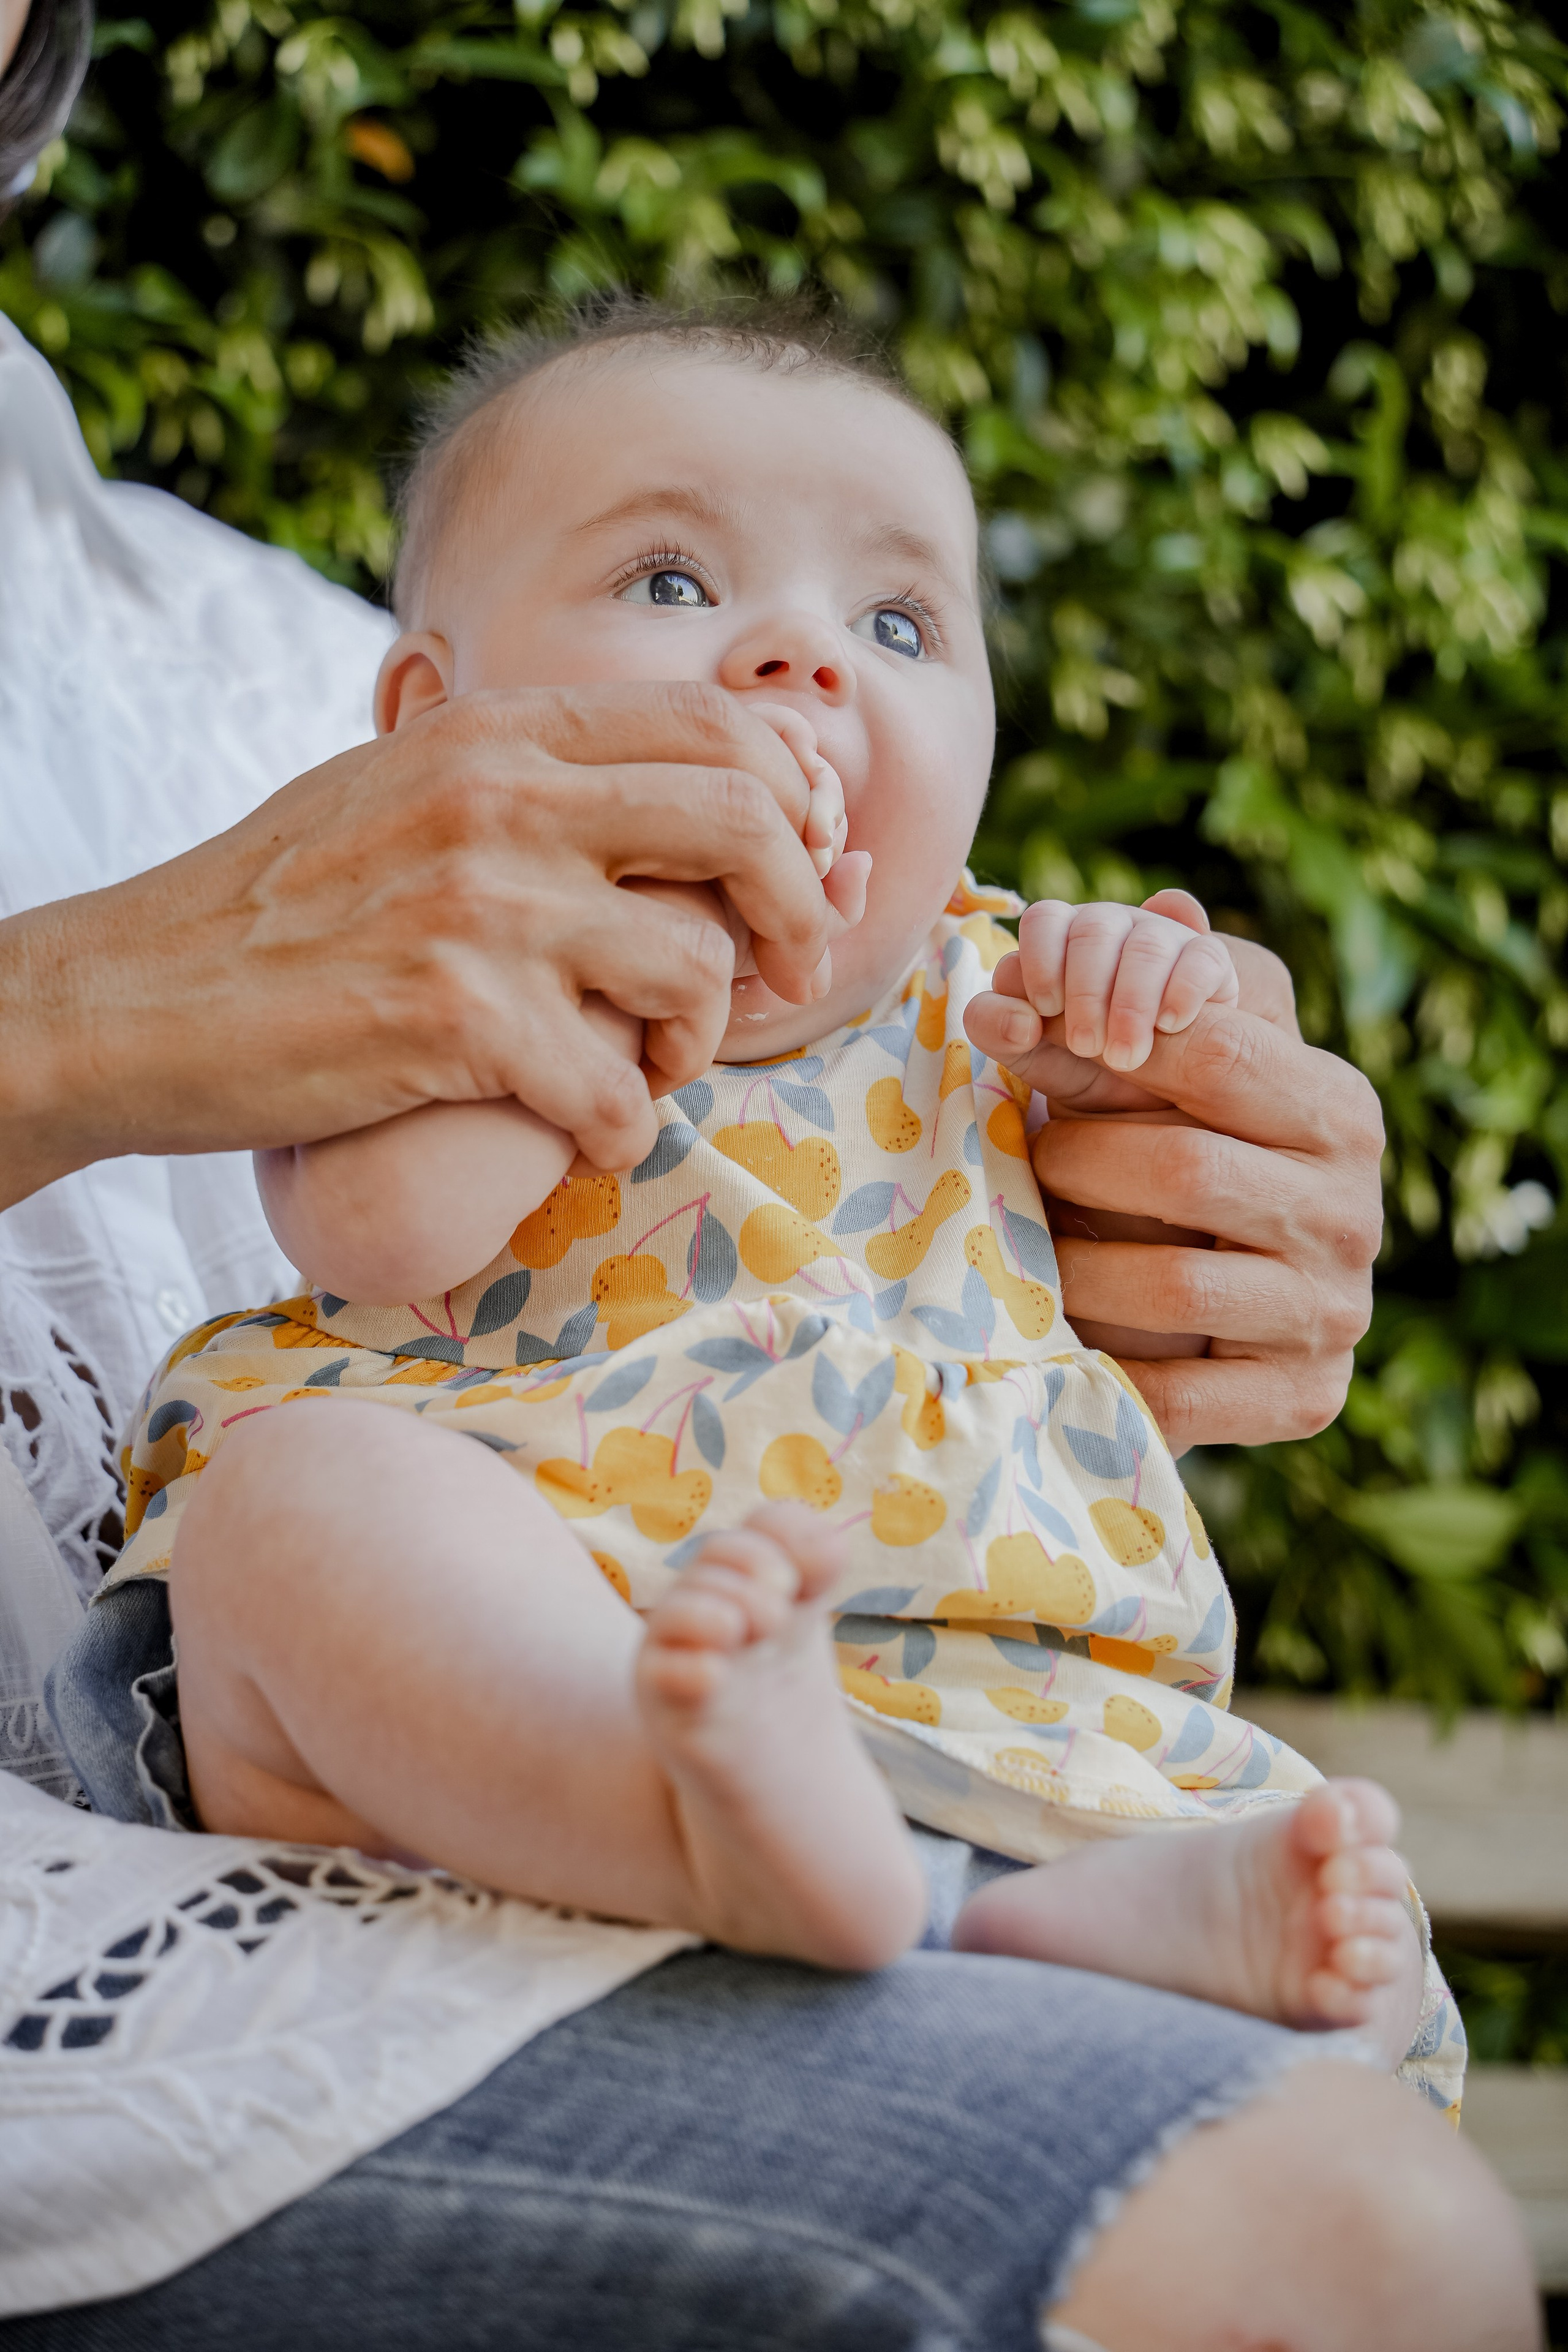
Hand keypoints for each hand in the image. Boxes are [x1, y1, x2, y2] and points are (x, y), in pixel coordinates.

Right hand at [0, 681, 838, 1207]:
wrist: (133, 997)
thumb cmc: (282, 907)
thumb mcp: (407, 790)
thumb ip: (535, 780)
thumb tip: (684, 790)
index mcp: (499, 732)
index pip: (716, 723)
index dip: (794, 798)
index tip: (801, 863)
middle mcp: (501, 799)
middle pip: (745, 824)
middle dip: (802, 911)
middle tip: (793, 972)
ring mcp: (480, 907)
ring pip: (694, 971)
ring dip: (699, 1041)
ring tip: (651, 1066)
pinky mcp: (454, 1018)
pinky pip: (615, 1091)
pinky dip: (622, 1129)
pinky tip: (587, 1130)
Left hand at [965, 941, 1382, 1452]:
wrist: (1241, 1321)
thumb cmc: (1190, 1159)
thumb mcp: (1178, 1074)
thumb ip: (1154, 998)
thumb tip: (1161, 905)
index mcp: (1336, 1107)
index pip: (1213, 1051)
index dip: (1095, 1041)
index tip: (1009, 1034)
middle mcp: (1353, 1208)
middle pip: (1180, 1166)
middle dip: (1073, 1161)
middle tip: (1024, 1162)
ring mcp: (1332, 1309)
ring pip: (1166, 1284)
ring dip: (1068, 1269)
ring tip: (1028, 1252)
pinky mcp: (1303, 1398)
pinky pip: (1178, 1393)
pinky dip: (1102, 1371)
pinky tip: (1058, 1346)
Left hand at [1007, 889, 1237, 1081]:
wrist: (1149, 1092)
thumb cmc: (1077, 1064)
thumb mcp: (1029, 1055)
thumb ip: (997, 1029)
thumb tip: (1019, 1018)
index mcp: (1060, 938)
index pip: (1045, 919)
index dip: (1042, 962)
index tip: (1046, 1009)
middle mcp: (1111, 927)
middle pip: (1095, 929)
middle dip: (1087, 992)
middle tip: (1087, 1047)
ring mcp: (1162, 938)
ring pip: (1147, 944)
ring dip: (1132, 1002)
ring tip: (1126, 1055)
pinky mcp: (1207, 962)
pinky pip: (1202, 956)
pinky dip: (1183, 990)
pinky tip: (1169, 1025)